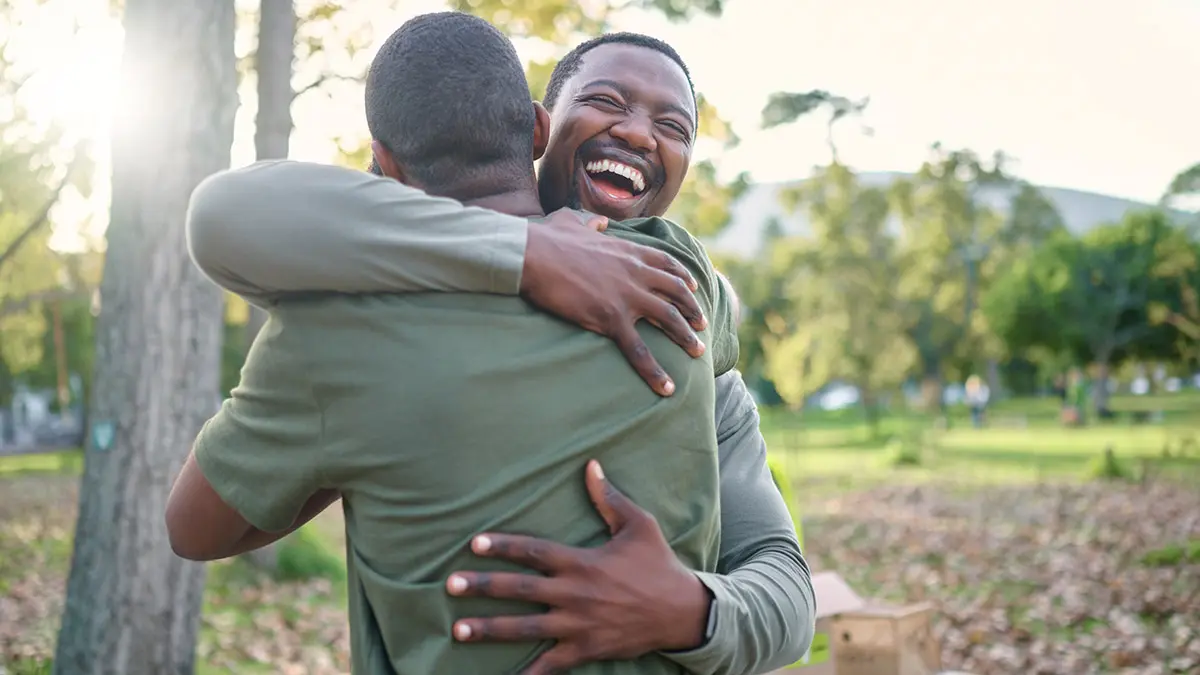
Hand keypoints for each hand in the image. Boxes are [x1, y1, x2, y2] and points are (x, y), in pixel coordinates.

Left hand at [445, 461, 711, 673]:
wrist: (682, 613)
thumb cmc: (658, 564)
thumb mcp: (638, 525)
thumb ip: (609, 498)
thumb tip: (590, 465)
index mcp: (582, 562)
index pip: (534, 551)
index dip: (503, 546)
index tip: (474, 544)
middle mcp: (575, 594)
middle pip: (520, 590)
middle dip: (483, 587)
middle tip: (450, 585)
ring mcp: (577, 626)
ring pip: (525, 628)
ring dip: (490, 629)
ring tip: (458, 631)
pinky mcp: (584, 650)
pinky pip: (550, 665)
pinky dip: (528, 674)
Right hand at [521, 208, 707, 396]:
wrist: (532, 255)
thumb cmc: (547, 239)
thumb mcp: (573, 221)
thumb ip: (590, 223)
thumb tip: (597, 223)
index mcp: (628, 251)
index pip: (667, 264)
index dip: (683, 277)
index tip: (693, 287)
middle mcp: (636, 272)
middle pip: (676, 293)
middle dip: (693, 309)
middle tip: (703, 324)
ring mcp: (627, 296)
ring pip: (669, 320)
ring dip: (687, 337)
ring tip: (698, 351)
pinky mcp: (612, 318)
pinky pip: (639, 350)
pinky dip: (655, 372)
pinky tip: (666, 388)